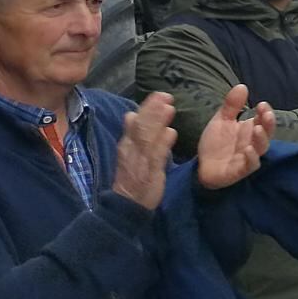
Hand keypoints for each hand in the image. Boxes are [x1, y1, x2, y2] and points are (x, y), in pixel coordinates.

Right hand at [112, 92, 178, 209]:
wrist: (126, 204)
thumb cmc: (133, 177)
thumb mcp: (130, 153)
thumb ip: (133, 135)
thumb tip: (132, 114)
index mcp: (127, 144)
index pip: (136, 122)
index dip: (147, 108)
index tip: (158, 94)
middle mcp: (131, 149)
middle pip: (141, 126)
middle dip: (152, 110)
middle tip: (165, 95)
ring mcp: (140, 161)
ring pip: (147, 138)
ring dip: (157, 122)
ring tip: (169, 107)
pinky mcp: (149, 173)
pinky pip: (155, 157)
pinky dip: (162, 144)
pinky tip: (171, 133)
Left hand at [196, 85, 271, 190]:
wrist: (202, 167)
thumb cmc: (216, 144)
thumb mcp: (221, 120)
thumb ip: (231, 105)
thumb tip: (242, 85)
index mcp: (250, 130)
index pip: (263, 120)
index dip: (265, 112)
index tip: (261, 104)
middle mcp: (252, 143)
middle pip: (267, 134)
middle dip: (269, 124)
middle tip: (267, 114)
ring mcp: (247, 157)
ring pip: (261, 149)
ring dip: (261, 139)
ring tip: (257, 129)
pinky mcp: (239, 171)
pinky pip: (249, 165)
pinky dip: (251, 158)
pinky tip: (248, 149)